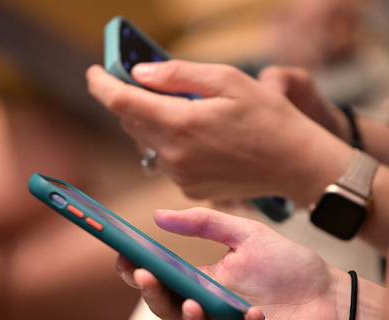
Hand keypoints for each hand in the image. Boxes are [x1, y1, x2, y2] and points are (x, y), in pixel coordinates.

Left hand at [86, 61, 352, 206]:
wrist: (294, 164)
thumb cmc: (268, 118)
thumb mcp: (228, 80)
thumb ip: (178, 75)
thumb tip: (139, 74)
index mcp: (181, 124)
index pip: (122, 102)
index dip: (102, 84)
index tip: (94, 73)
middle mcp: (174, 155)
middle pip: (132, 122)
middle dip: (135, 101)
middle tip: (151, 85)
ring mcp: (180, 177)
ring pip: (147, 142)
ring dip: (155, 123)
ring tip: (186, 111)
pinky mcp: (189, 189)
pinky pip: (165, 160)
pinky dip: (170, 144)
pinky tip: (198, 137)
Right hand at [116, 207, 352, 319]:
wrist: (330, 295)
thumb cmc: (289, 266)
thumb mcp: (246, 235)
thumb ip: (203, 223)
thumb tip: (159, 215)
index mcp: (203, 280)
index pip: (162, 278)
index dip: (138, 270)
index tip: (124, 256)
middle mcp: (208, 306)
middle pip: (166, 307)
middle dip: (151, 293)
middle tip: (144, 275)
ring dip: (185, 317)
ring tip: (195, 302)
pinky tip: (254, 314)